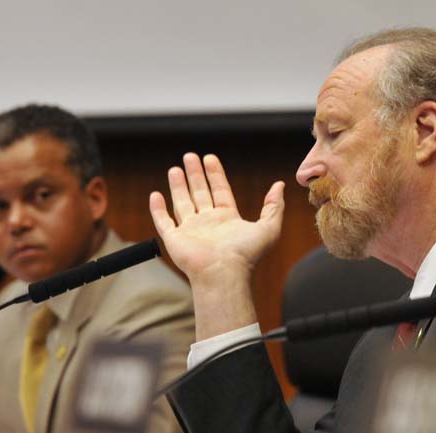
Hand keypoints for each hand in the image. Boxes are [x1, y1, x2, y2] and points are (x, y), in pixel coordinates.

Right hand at [149, 153, 284, 338]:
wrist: (224, 273)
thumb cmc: (246, 254)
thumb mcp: (269, 227)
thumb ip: (274, 206)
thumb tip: (280, 185)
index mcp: (228, 219)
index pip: (220, 190)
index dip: (215, 174)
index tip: (210, 158)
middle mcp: (209, 224)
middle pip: (200, 193)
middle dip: (196, 174)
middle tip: (190, 156)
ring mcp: (191, 231)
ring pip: (182, 203)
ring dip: (178, 186)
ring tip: (175, 168)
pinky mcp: (175, 240)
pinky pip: (164, 222)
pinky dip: (158, 209)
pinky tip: (155, 195)